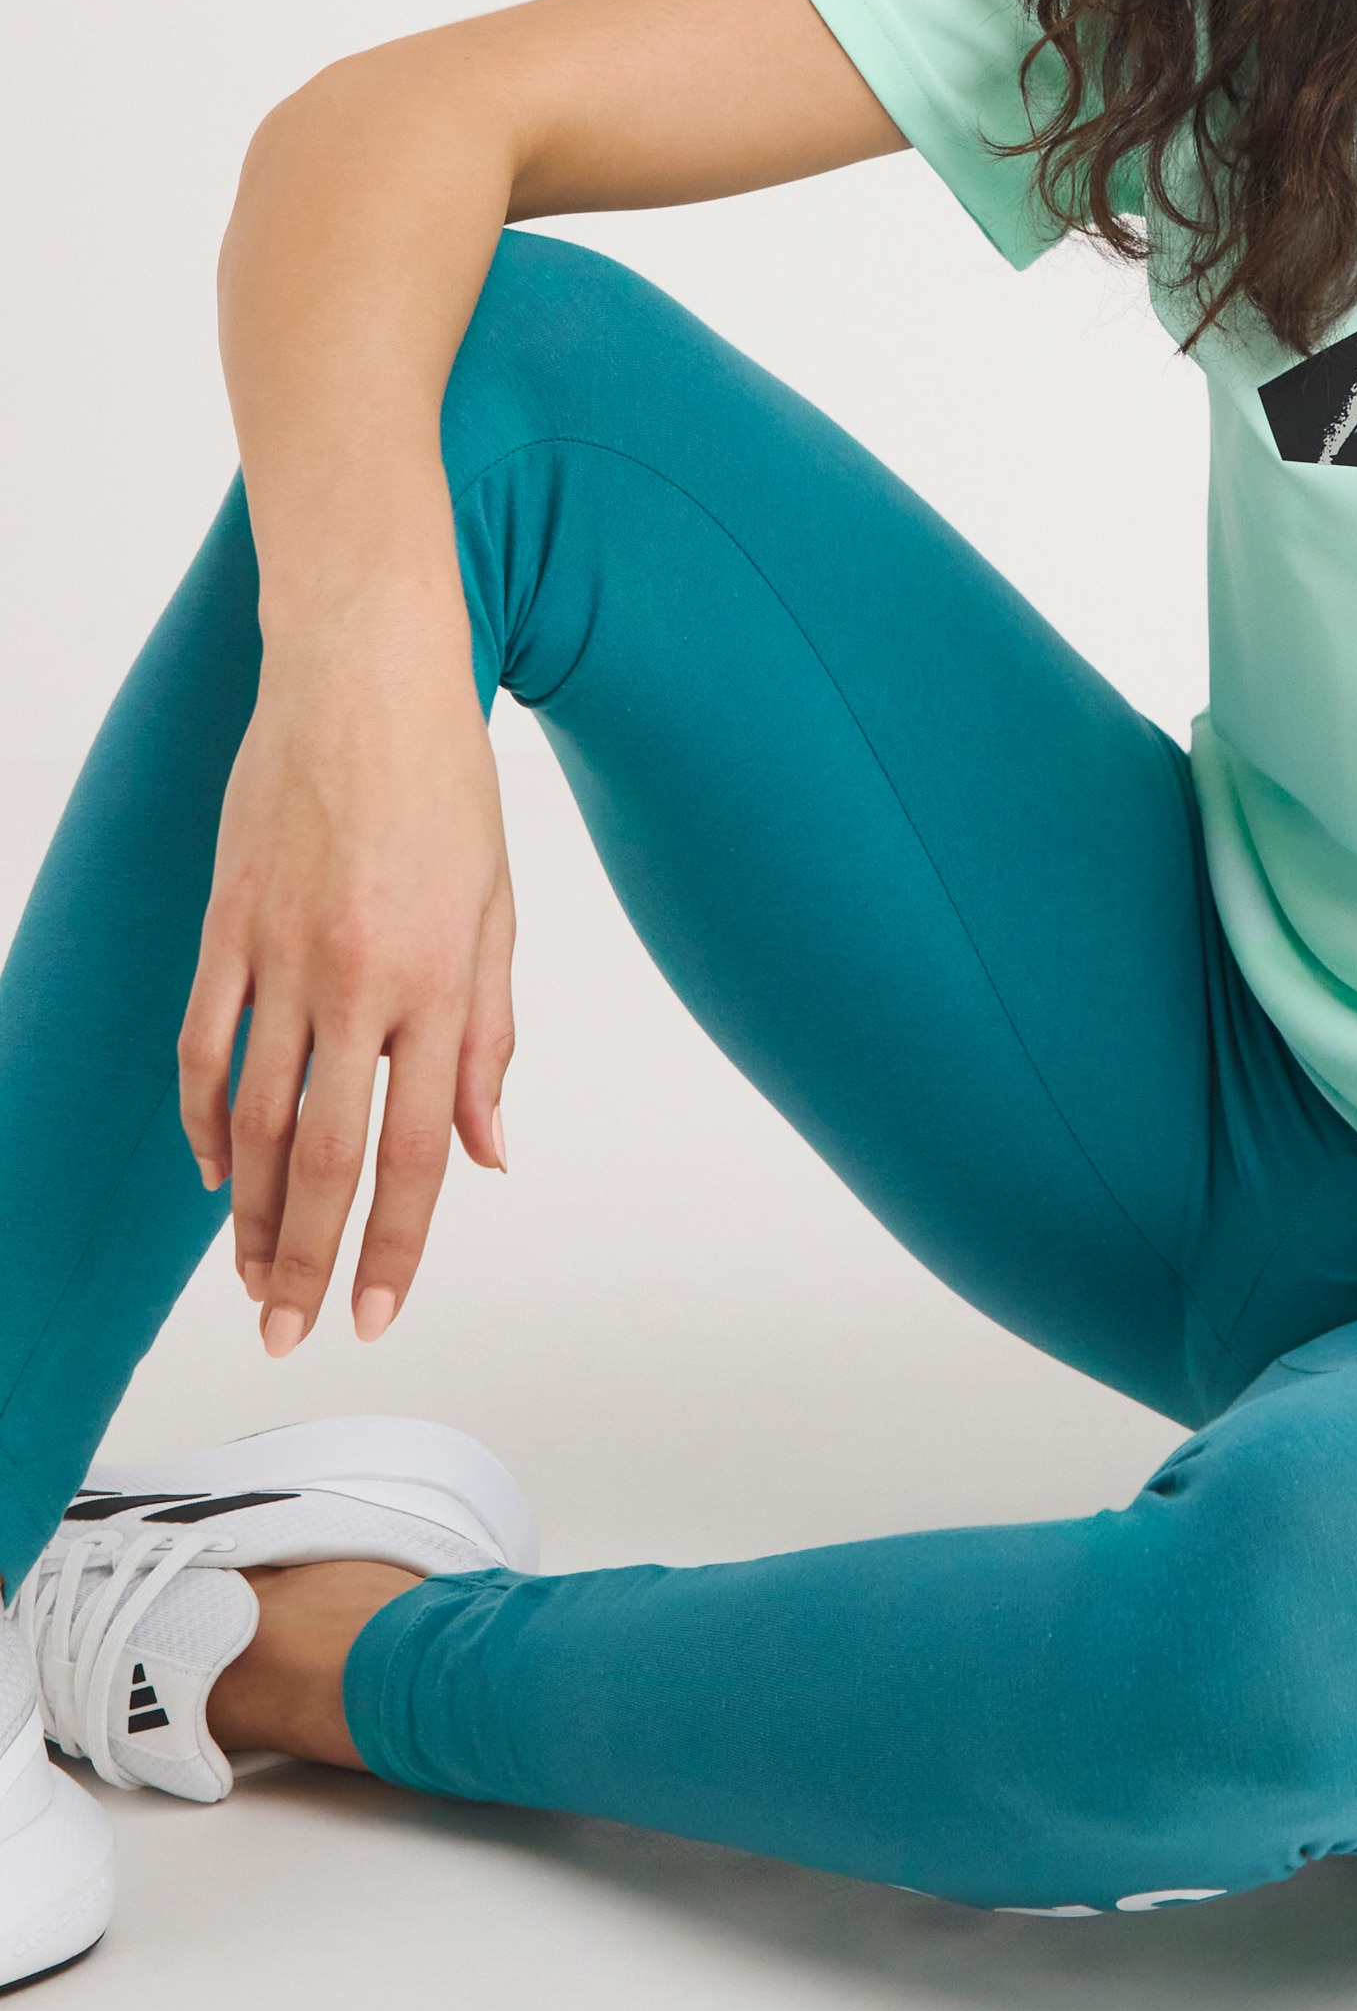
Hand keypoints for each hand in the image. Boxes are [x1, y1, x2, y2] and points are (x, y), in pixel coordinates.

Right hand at [179, 589, 514, 1355]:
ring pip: (250, 1118)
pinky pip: (204, 1046)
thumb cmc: (445, 784)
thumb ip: (491, 1036)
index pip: (416, 1147)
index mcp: (441, 979)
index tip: (374, 1313)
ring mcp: (283, 954)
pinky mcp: (228, 926)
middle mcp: (360, 979)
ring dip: (247, 1212)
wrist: (366, 678)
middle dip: (306, 1259)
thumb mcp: (498, 908)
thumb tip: (487, 1150)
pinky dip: (203, 1121)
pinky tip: (212, 1172)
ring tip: (252, 1277)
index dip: (392, 1243)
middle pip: (323, 1155)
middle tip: (291, 1332)